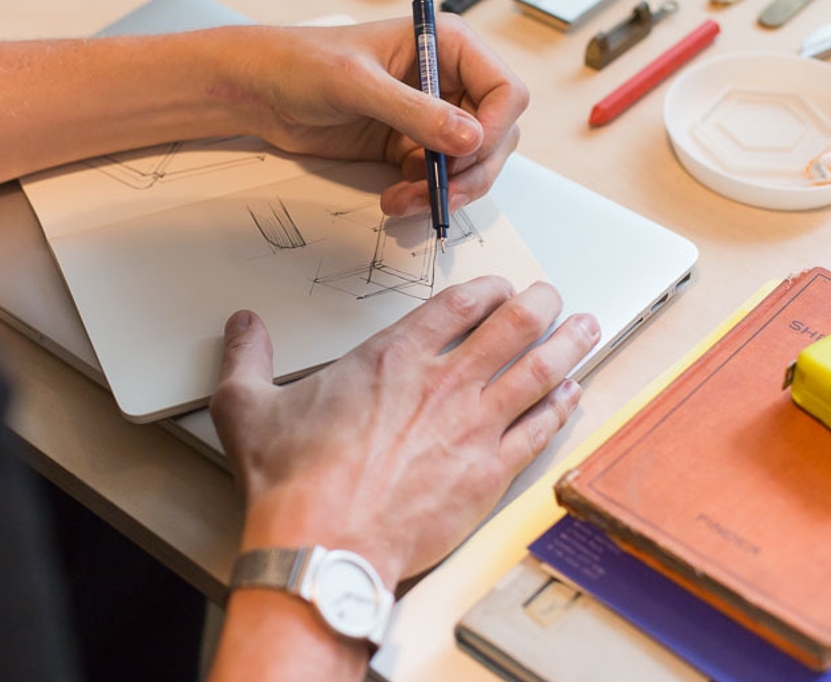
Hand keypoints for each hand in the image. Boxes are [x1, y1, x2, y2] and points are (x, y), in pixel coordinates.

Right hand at [209, 277, 599, 586]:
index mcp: (392, 358)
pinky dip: (563, 408)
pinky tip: (575, 395)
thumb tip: (243, 324)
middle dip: (539, 306)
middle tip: (553, 297)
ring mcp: (472, 427)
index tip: (499, 287)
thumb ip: (248, 356)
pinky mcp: (488, 473)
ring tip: (588, 328)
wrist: (325, 543)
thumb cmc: (293, 479)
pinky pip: (540, 430)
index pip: (457, 306)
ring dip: (569, 346)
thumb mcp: (249, 406)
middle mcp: (442, 383)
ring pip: (537, 372)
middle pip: (511, 328)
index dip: (487, 290)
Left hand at [234, 17, 527, 218]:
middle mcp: (447, 81)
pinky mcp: (408, 146)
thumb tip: (469, 138)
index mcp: (447, 47)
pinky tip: (395, 200)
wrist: (262, 90)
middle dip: (472, 171)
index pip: (505, 91)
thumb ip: (415, 111)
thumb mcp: (358, 83)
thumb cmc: (303, 63)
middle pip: (495, 136)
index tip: (466, 155)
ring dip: (445, 191)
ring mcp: (430, 116)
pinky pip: (437, 179)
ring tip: (405, 202)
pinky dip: (423, 196)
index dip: (495, 128)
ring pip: (468, 165)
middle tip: (442, 193)